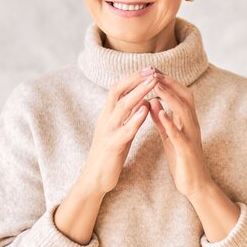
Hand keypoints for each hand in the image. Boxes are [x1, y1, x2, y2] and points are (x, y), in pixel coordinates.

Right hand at [80, 67, 160, 195]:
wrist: (95, 178)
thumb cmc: (110, 153)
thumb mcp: (121, 130)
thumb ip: (130, 116)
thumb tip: (144, 100)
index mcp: (108, 114)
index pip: (118, 89)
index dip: (133, 77)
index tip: (149, 68)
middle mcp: (106, 119)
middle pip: (118, 92)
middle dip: (135, 79)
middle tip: (152, 69)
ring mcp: (107, 131)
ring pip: (121, 107)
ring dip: (138, 93)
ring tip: (152, 82)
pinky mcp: (111, 146)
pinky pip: (124, 130)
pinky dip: (135, 119)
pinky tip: (145, 110)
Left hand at [149, 74, 212, 198]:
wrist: (196, 185)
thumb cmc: (182, 160)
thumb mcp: (170, 136)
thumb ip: (162, 120)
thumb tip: (153, 102)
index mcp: (187, 121)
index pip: (181, 94)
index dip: (169, 81)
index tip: (154, 70)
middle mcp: (192, 125)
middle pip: (186, 96)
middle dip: (171, 83)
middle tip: (155, 71)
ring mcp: (191, 136)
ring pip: (184, 111)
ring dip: (169, 97)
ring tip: (156, 85)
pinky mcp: (187, 150)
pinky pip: (179, 134)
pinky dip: (169, 122)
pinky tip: (159, 114)